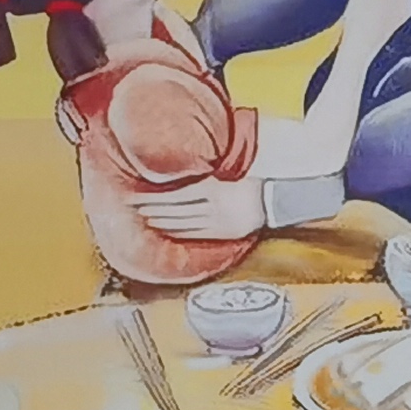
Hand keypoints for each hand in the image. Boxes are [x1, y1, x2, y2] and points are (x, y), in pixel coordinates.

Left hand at [131, 176, 265, 239]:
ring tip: (148, 219)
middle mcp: (212, 205)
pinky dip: (179, 232)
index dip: (156, 196)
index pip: (177, 194)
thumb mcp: (227, 176)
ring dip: (164, 221)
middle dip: (155, 208)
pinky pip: (196, 233)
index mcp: (213, 188)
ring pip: (184, 222)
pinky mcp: (222, 232)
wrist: (274, 201)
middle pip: (177, 208)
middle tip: (136, 208)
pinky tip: (168, 230)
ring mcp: (217, 220)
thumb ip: (207, 180)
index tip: (140, 196)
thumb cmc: (250, 185)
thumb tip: (186, 177)